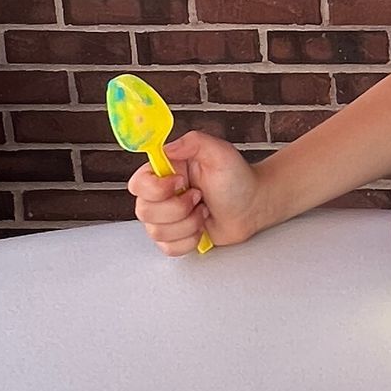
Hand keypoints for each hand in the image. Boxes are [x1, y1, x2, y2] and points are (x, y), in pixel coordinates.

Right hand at [128, 129, 266, 254]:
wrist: (253, 205)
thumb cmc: (237, 178)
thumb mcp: (220, 152)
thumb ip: (193, 142)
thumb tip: (166, 148)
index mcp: (165, 172)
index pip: (137, 183)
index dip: (156, 188)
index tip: (182, 182)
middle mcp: (161, 195)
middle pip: (144, 211)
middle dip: (178, 208)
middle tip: (200, 197)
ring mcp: (166, 218)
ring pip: (156, 232)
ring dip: (188, 224)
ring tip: (204, 211)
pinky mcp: (174, 238)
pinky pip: (168, 248)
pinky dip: (189, 240)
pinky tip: (202, 228)